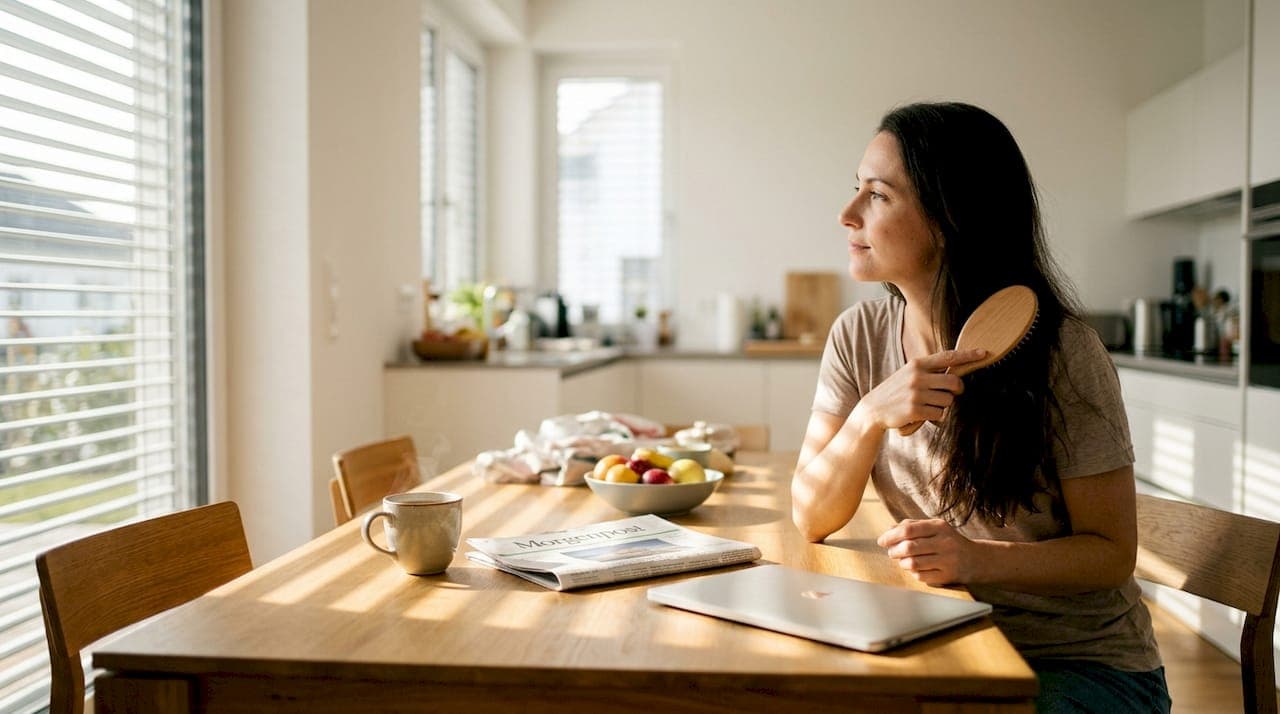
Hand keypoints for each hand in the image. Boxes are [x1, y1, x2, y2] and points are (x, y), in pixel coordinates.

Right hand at [851, 348, 986, 433]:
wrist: (873, 409)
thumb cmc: (896, 391)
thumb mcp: (908, 374)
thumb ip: (929, 371)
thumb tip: (955, 371)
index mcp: (917, 364)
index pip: (948, 357)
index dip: (968, 355)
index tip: (984, 353)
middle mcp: (917, 376)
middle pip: (954, 381)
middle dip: (958, 389)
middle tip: (954, 392)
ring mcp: (916, 393)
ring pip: (948, 400)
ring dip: (944, 405)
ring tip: (929, 405)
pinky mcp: (915, 409)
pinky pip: (939, 414)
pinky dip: (935, 416)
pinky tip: (922, 414)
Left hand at [877, 518, 975, 586]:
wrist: (977, 559)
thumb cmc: (948, 541)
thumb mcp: (934, 528)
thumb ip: (911, 525)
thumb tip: (888, 529)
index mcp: (939, 527)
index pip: (908, 530)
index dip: (891, 536)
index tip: (882, 541)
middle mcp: (945, 542)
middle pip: (909, 547)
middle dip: (894, 551)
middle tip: (892, 553)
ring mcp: (948, 560)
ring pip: (913, 563)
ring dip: (902, 563)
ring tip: (903, 561)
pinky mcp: (948, 576)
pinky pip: (921, 576)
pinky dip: (914, 573)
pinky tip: (916, 569)